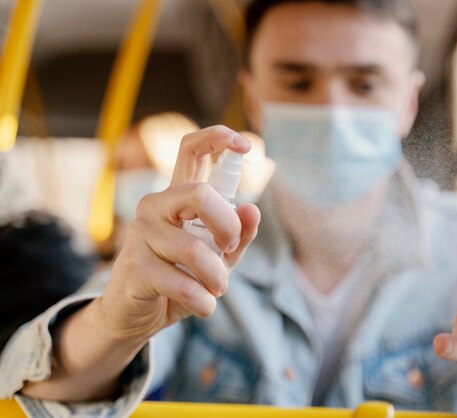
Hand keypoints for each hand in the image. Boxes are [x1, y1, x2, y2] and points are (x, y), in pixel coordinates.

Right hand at [99, 126, 260, 341]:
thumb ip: (238, 235)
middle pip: (199, 193)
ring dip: (216, 278)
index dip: (218, 138)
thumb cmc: (180, 279)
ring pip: (194, 248)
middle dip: (227, 226)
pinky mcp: (134, 266)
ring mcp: (141, 234)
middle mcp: (156, 206)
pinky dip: (202, 300)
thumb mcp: (218, 258)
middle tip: (229, 250)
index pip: (190, 149)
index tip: (246, 145)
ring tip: (217, 290)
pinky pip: (181, 283)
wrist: (137, 316)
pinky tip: (203, 306)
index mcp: (177, 197)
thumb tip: (253, 209)